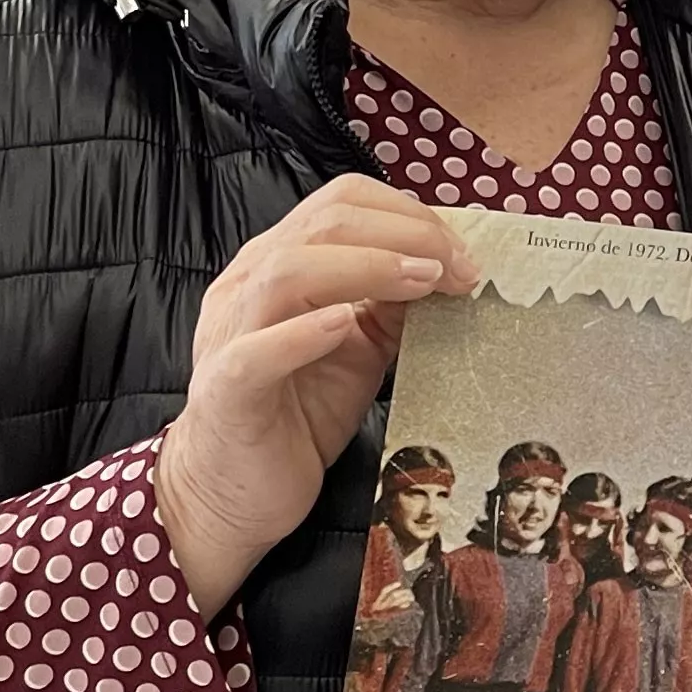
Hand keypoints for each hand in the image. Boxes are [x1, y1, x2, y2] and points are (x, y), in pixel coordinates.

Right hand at [156, 179, 475, 621]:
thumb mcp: (363, 345)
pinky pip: (258, 351)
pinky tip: (344, 325)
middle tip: (461, 269)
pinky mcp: (227, 389)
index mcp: (281, 262)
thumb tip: (452, 269)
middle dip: (407, 236)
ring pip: (290, 270)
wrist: (234, 489)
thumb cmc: (298, 411)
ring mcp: (231, 333)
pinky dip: (304, 332)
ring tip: (424, 283)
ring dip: (369, 267)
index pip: (343, 202)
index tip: (464, 253)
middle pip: (325, 222)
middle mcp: (250, 284)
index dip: (411, 215)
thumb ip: (395, 305)